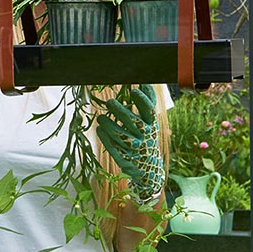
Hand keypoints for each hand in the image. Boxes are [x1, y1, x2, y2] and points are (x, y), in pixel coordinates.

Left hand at [96, 84, 164, 203]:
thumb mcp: (151, 122)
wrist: (149, 168)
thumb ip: (148, 103)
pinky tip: (100, 129)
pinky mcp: (125, 158)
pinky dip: (105, 138)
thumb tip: (145, 83)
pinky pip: (113, 147)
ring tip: (101, 118)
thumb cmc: (147, 138)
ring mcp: (135, 149)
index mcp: (152, 126)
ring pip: (120, 135)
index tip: (133, 91)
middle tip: (110, 102)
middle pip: (132, 122)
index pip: (149, 112)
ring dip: (109, 124)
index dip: (142, 101)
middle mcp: (145, 137)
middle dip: (120, 111)